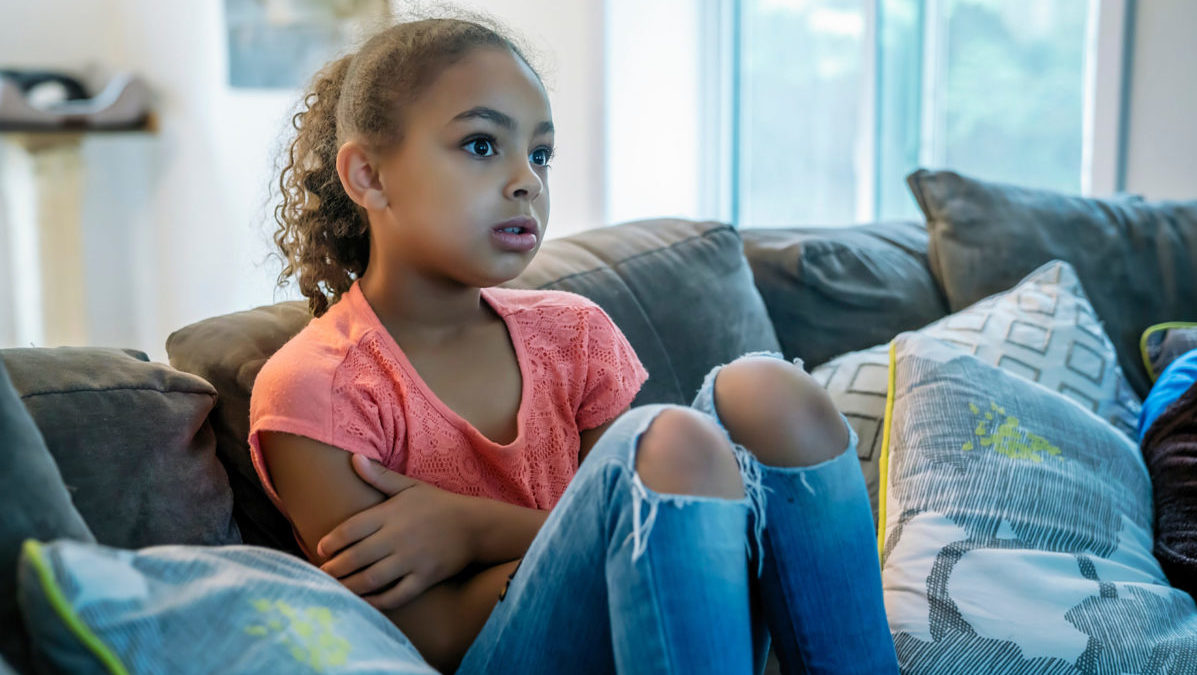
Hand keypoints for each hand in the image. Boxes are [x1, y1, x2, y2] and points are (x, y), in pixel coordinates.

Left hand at [317, 454, 476, 608]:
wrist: (475, 525)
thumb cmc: (437, 504)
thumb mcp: (409, 486)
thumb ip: (380, 476)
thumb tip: (353, 458)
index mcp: (391, 514)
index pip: (352, 529)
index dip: (332, 541)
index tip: (321, 549)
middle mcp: (398, 537)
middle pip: (356, 556)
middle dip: (334, 568)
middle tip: (321, 574)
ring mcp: (412, 560)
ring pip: (372, 578)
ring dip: (349, 586)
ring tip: (336, 589)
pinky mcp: (424, 578)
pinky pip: (396, 595)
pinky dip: (377, 601)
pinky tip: (365, 601)